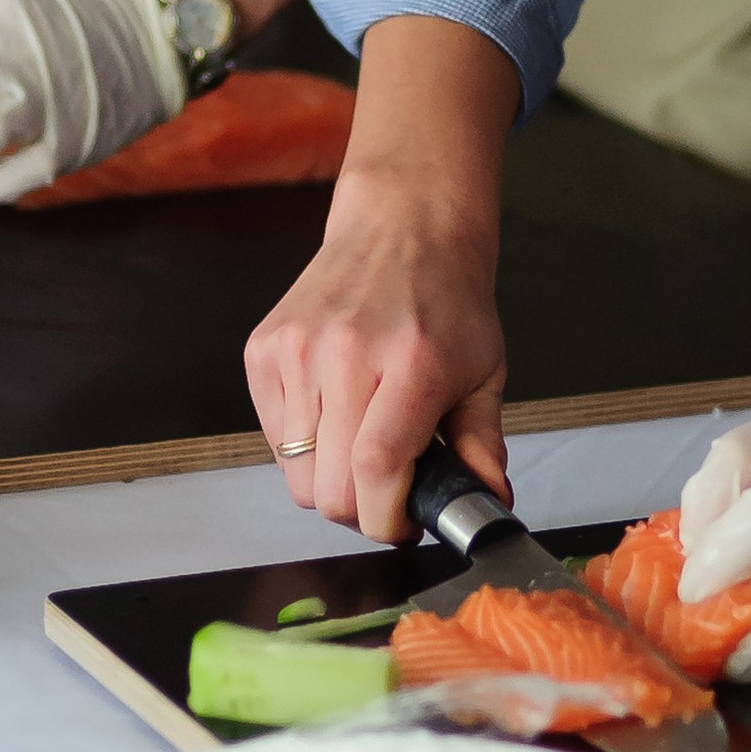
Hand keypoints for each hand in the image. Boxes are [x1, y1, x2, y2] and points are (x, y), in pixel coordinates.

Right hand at [244, 170, 509, 543]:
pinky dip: (304, 447)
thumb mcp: (485, 371)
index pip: (376, 469)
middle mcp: (345, 355)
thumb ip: (483, 444)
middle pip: (327, 489)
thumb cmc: (447, 301)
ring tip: (362, 444)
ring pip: (296, 473)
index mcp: (410, 363)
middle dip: (360, 510)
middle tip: (387, 488)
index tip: (404, 523)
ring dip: (331, 480)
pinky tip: (336, 413)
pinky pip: (274, 439)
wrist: (402, 228)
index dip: (386, 519)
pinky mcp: (264, 349)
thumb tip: (487, 504)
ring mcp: (296, 350)